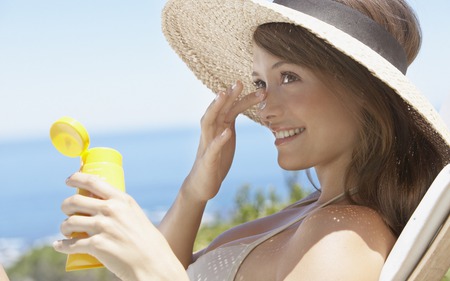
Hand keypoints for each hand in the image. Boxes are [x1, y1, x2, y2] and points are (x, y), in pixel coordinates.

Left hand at [53, 172, 187, 280]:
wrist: (152, 263)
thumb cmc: (147, 241)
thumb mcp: (135, 216)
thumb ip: (120, 209)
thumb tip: (101, 205)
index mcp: (121, 199)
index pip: (92, 181)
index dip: (76, 178)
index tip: (69, 180)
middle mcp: (111, 210)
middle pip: (75, 201)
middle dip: (66, 205)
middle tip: (67, 210)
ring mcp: (103, 227)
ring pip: (69, 222)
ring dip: (64, 226)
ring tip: (66, 230)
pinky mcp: (97, 245)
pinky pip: (70, 244)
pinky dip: (62, 245)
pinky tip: (59, 245)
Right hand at [183, 81, 264, 201]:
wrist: (201, 184)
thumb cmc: (215, 160)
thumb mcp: (225, 138)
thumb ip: (229, 122)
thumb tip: (239, 107)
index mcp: (218, 127)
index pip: (229, 108)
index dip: (239, 97)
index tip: (254, 86)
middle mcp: (211, 132)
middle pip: (218, 110)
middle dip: (228, 96)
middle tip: (239, 82)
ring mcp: (207, 145)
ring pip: (209, 122)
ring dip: (215, 108)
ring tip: (223, 95)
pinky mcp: (208, 160)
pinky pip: (213, 148)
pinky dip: (220, 139)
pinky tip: (228, 132)